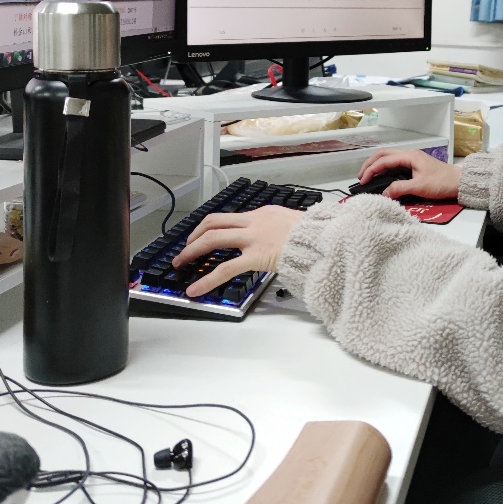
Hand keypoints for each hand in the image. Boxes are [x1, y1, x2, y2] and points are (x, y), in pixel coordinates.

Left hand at [172, 205, 301, 297]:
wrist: (322, 237)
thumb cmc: (313, 233)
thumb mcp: (291, 222)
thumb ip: (276, 228)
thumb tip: (272, 238)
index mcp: (262, 213)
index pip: (230, 217)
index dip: (211, 227)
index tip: (202, 236)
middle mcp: (253, 221)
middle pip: (214, 222)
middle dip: (194, 236)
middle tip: (184, 249)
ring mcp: (253, 238)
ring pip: (213, 238)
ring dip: (193, 250)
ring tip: (180, 263)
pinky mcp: (256, 256)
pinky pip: (225, 268)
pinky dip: (207, 280)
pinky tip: (195, 290)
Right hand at [357, 147, 461, 200]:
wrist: (459, 182)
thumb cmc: (441, 183)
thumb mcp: (419, 187)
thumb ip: (400, 189)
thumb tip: (384, 193)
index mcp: (409, 156)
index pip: (384, 160)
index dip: (371, 170)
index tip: (363, 181)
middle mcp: (409, 154)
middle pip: (383, 154)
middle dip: (370, 164)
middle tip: (361, 176)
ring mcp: (412, 158)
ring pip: (388, 157)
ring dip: (377, 165)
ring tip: (368, 176)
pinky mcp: (414, 165)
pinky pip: (395, 163)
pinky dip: (385, 168)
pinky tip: (381, 177)